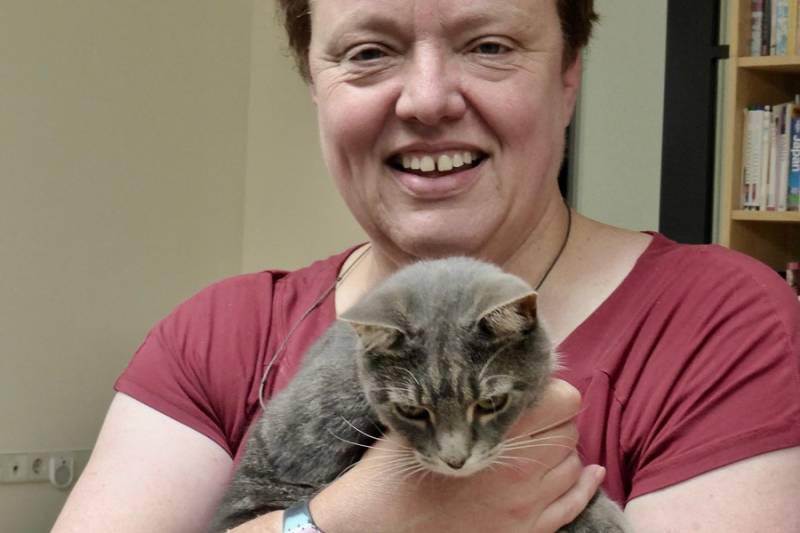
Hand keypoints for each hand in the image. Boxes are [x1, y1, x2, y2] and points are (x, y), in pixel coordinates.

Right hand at [310, 379, 603, 532]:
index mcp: (495, 434)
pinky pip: (573, 506)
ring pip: (572, 465)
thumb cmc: (393, 469)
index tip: (535, 390)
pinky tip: (590, 472)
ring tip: (540, 442)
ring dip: (562, 449)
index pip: (562, 400)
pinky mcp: (524, 532)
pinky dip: (585, 485)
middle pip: (570, 430)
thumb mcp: (421, 418)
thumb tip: (484, 367)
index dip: (553, 390)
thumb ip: (457, 393)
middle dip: (557, 418)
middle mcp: (520, 470)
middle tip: (535, 414)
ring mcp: (525, 506)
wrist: (376, 526)